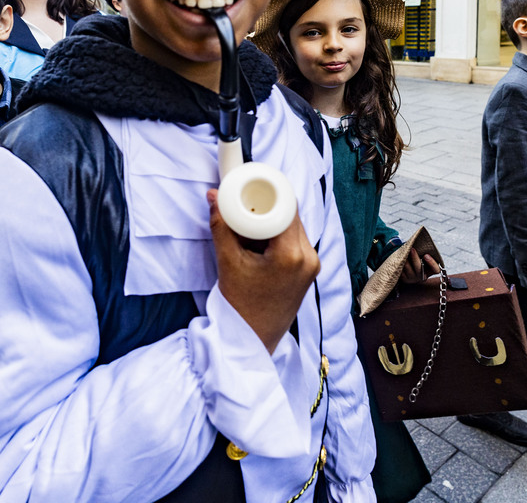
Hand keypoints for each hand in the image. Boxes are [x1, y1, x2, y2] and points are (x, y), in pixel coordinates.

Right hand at [208, 188, 319, 353]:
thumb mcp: (228, 262)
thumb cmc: (241, 306)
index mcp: (292, 254)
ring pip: (293, 227)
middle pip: (291, 215)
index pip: (285, 207)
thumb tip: (214, 197)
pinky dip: (277, 235)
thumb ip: (221, 225)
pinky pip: (295, 241)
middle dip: (268, 207)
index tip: (251, 185)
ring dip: (273, 221)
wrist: (252, 340)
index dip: (268, 193)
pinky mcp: (309, 271)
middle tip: (245, 203)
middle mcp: (309, 257)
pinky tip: (258, 241)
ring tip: (249, 225)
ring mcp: (312, 265)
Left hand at [400, 248, 440, 283]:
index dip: (432, 263)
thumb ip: (425, 253)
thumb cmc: (420, 261)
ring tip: (403, 254)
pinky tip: (399, 259)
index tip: (426, 255)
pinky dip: (400, 265)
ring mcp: (413, 279)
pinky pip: (402, 273)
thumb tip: (421, 242)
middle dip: (415, 258)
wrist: (412, 272)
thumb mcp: (425, 259)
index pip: (436, 269)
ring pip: (409, 270)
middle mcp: (423, 277)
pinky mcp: (405, 280)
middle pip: (420, 268)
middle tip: (412, 249)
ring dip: (406, 261)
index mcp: (431, 271)